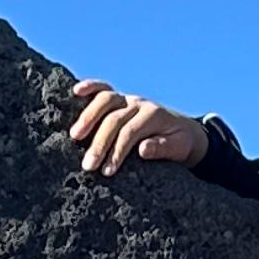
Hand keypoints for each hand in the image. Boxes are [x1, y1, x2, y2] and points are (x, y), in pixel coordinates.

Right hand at [66, 82, 210, 179]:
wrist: (184, 128)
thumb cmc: (179, 142)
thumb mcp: (179, 147)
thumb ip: (163, 148)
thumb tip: (143, 149)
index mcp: (154, 115)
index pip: (130, 132)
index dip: (117, 151)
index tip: (107, 172)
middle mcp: (139, 103)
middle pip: (114, 119)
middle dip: (100, 142)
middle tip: (88, 165)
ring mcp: (128, 99)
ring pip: (105, 100)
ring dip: (88, 117)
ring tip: (74, 136)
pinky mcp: (120, 98)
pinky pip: (104, 88)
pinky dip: (90, 87)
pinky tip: (76, 91)